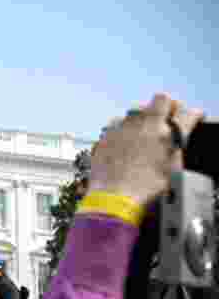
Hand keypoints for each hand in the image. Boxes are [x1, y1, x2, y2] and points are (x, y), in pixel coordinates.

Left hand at [89, 94, 203, 206]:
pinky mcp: (106, 135)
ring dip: (142, 117)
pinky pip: (117, 123)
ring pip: (136, 110)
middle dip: (166, 107)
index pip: (186, 113)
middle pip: (160, 100)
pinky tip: (124, 140)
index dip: (191, 115)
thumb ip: (176, 147)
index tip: (190, 118)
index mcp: (167, 133)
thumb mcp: (171, 168)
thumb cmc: (143, 189)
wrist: (113, 198)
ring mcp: (123, 127)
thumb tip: (177, 140)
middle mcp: (144, 125)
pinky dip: (123, 128)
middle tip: (167, 117)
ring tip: (143, 131)